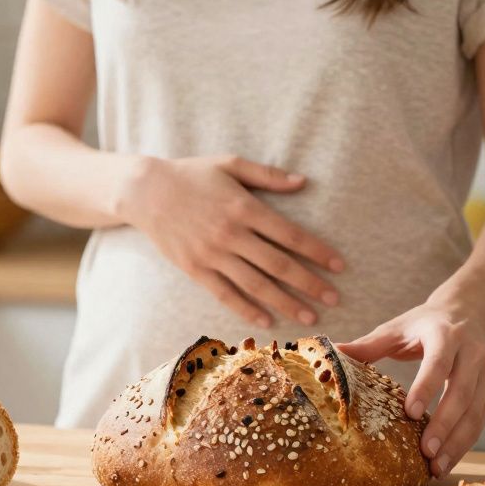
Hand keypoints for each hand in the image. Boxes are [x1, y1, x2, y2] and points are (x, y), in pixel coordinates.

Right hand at [117, 155, 343, 327]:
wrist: (145, 191)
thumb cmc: (192, 174)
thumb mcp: (231, 164)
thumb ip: (268, 175)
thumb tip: (304, 182)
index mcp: (244, 206)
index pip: (290, 235)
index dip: (317, 252)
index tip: (339, 266)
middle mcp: (231, 234)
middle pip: (278, 265)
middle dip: (310, 283)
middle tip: (335, 298)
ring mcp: (212, 254)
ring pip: (256, 285)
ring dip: (285, 303)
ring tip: (310, 317)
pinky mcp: (195, 269)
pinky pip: (225, 294)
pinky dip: (247, 309)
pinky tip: (267, 321)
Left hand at [337, 299, 484, 477]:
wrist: (470, 312)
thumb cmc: (425, 324)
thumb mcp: (397, 328)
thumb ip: (368, 344)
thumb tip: (332, 352)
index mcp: (445, 334)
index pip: (438, 362)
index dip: (426, 387)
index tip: (410, 413)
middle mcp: (471, 354)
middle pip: (461, 392)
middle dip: (445, 424)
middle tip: (425, 451)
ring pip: (475, 412)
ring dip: (458, 442)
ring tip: (437, 467)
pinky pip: (480, 420)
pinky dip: (465, 443)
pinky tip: (448, 460)